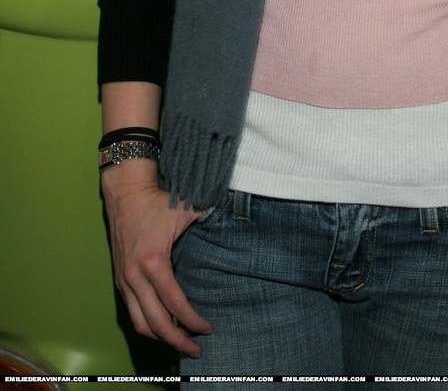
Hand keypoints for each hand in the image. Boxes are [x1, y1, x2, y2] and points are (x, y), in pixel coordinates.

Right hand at [101, 163, 211, 356]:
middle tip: (196, 349)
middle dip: (177, 341)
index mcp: (154, 262)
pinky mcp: (119, 280)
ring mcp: (124, 280)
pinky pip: (132, 313)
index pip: (175, 304)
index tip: (208, 328)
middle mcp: (134, 277)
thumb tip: (234, 224)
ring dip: (160, 338)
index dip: (192, 321)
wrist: (126, 193)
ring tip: (180, 344)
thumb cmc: (157, 201)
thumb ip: (210, 218)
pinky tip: (163, 328)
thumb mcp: (187, 209)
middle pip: (155, 324)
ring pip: (140, 324)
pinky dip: (147, 325)